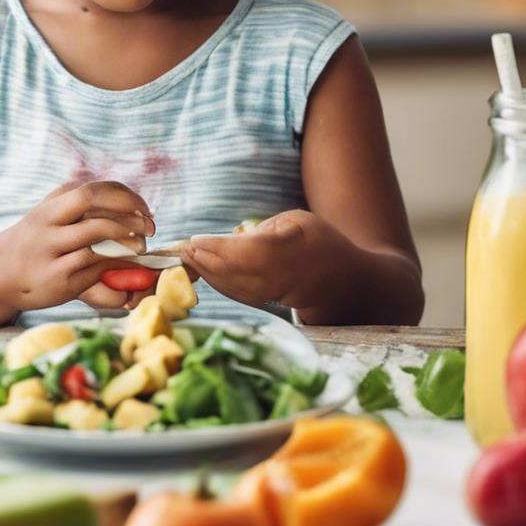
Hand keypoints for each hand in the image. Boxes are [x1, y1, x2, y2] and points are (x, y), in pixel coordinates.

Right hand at [0, 181, 155, 312]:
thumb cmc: (38, 244)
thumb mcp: (53, 216)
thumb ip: (84, 206)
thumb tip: (134, 207)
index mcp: (53, 203)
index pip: (95, 188)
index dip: (126, 196)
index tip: (145, 209)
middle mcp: (49, 222)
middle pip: (91, 201)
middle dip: (128, 210)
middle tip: (150, 226)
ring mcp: (51, 250)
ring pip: (98, 238)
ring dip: (127, 242)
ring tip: (140, 247)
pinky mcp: (58, 280)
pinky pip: (96, 268)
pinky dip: (117, 266)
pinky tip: (126, 266)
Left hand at [180, 210, 347, 310]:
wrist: (343, 281)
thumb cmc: (316, 241)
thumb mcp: (295, 220)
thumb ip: (263, 229)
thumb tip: (230, 239)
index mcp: (293, 247)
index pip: (250, 250)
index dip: (219, 248)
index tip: (196, 240)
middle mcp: (285, 274)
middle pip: (237, 272)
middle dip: (205, 261)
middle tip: (183, 250)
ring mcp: (277, 294)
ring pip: (235, 288)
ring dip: (206, 274)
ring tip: (187, 259)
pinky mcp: (270, 304)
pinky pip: (238, 295)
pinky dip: (217, 285)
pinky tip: (202, 272)